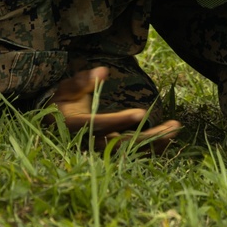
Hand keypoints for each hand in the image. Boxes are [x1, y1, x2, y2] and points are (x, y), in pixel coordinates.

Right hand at [46, 68, 180, 151]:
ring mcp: (103, 152)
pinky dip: (151, 149)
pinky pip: (133, 155)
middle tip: (174, 126)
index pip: (100, 125)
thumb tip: (102, 71)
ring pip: (132, 153)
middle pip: (123, 145)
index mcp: (78, 127)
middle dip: (150, 137)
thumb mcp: (66, 90)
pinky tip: (168, 140)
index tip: (141, 113)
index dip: (120, 120)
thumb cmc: (60, 105)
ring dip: (155, 143)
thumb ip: (82, 82)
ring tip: (175, 129)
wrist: (51, 129)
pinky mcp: (111, 154)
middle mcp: (92, 143)